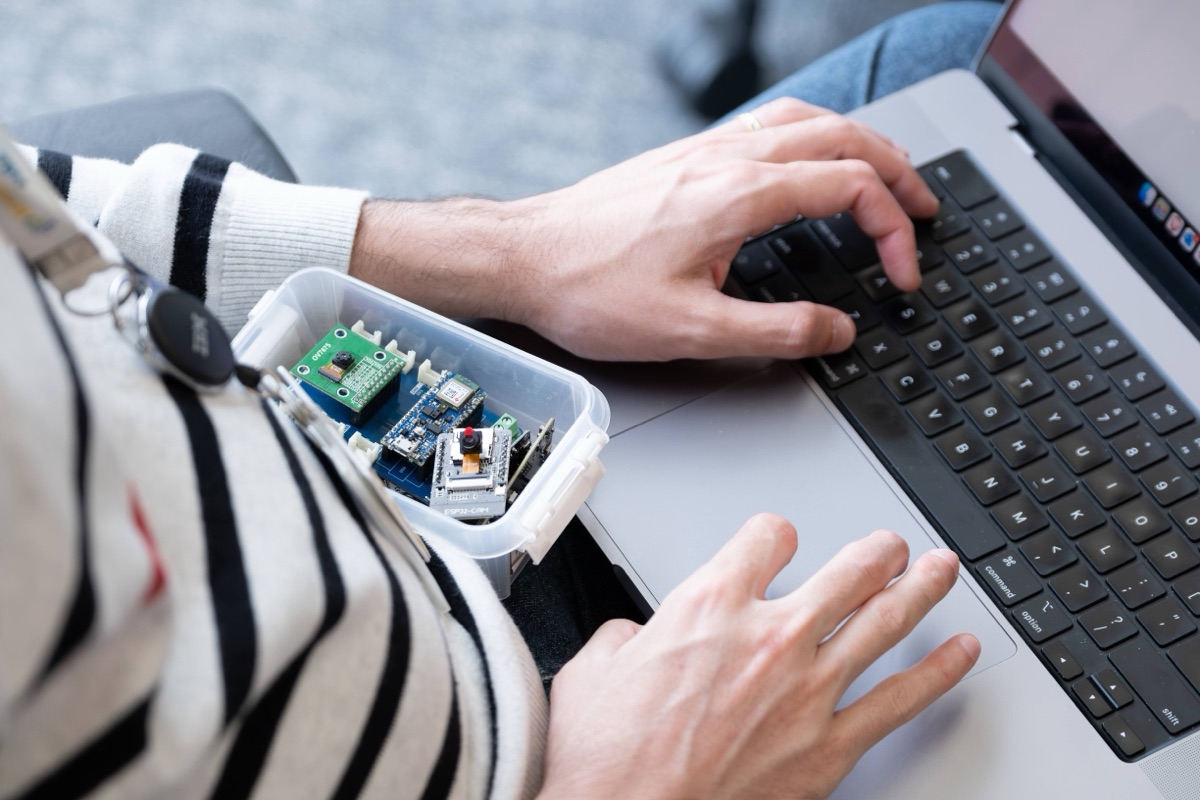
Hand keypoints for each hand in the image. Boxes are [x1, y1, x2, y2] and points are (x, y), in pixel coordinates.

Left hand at [350, 98, 936, 361]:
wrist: (524, 258)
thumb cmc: (591, 290)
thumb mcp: (692, 331)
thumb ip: (777, 332)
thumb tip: (838, 330)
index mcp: (740, 195)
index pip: (852, 188)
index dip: (895, 230)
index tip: (903, 275)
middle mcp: (727, 159)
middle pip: (843, 136)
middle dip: (899, 170)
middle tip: (927, 208)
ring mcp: (704, 151)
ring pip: (806, 121)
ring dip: (858, 143)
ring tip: (886, 176)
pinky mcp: (683, 158)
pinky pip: (767, 126)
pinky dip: (811, 137)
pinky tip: (807, 163)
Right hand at [538, 514, 979, 799]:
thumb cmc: (608, 759)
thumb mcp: (592, 670)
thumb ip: (625, 637)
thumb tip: (634, 637)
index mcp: (710, 604)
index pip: (767, 537)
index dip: (774, 535)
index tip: (778, 542)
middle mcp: (770, 636)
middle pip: (847, 570)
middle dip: (874, 551)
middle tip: (888, 546)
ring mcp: (808, 690)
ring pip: (885, 620)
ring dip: (919, 588)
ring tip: (938, 571)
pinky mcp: (830, 746)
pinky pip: (901, 698)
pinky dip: (939, 671)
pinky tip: (960, 654)